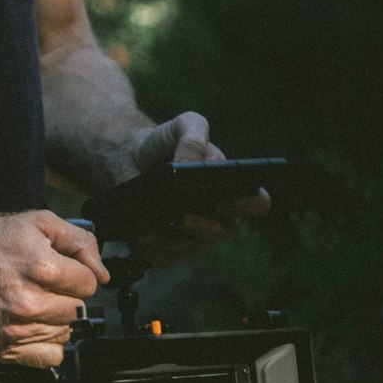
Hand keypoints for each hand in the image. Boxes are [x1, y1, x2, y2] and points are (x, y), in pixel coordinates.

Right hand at [0, 210, 109, 367]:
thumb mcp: (38, 222)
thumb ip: (79, 242)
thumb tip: (102, 273)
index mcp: (41, 268)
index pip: (89, 284)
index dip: (77, 274)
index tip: (61, 271)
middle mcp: (29, 302)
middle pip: (77, 310)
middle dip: (65, 295)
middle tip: (41, 283)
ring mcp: (15, 328)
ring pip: (65, 333)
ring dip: (54, 318)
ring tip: (31, 300)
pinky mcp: (3, 347)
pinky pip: (49, 357)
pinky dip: (46, 343)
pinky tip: (31, 324)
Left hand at [126, 111, 270, 265]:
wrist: (126, 156)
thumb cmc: (164, 143)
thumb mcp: (183, 126)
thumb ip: (195, 138)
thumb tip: (191, 164)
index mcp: (230, 187)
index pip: (257, 203)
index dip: (248, 204)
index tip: (225, 198)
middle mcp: (217, 215)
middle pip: (221, 231)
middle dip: (202, 226)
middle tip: (181, 217)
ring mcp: (193, 234)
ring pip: (189, 247)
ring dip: (168, 240)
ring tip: (147, 229)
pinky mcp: (168, 247)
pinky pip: (164, 257)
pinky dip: (150, 249)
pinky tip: (139, 236)